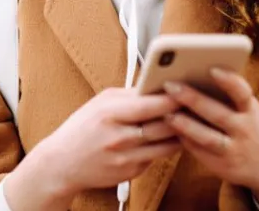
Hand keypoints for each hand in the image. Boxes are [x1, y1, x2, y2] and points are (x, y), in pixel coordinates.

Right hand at [5, 88, 181, 209]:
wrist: (61, 164)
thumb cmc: (81, 129)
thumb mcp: (99, 104)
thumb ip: (128, 95)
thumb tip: (155, 86)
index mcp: (110, 114)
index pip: (150, 105)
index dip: (172, 97)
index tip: (187, 89)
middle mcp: (120, 138)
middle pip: (164, 125)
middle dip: (183, 114)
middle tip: (197, 103)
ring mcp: (127, 158)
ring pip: (167, 144)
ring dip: (181, 132)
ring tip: (191, 119)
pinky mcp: (132, 173)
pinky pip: (157, 156)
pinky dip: (166, 146)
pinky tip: (172, 137)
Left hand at [163, 69, 258, 208]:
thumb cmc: (249, 126)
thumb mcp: (247, 110)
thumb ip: (228, 97)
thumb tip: (193, 74)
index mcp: (250, 111)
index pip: (243, 94)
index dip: (229, 82)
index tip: (212, 69)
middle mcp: (244, 130)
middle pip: (218, 114)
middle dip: (193, 99)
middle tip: (170, 85)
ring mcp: (233, 150)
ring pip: (207, 137)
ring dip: (185, 125)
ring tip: (166, 113)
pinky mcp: (221, 166)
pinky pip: (199, 151)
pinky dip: (184, 139)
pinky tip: (170, 129)